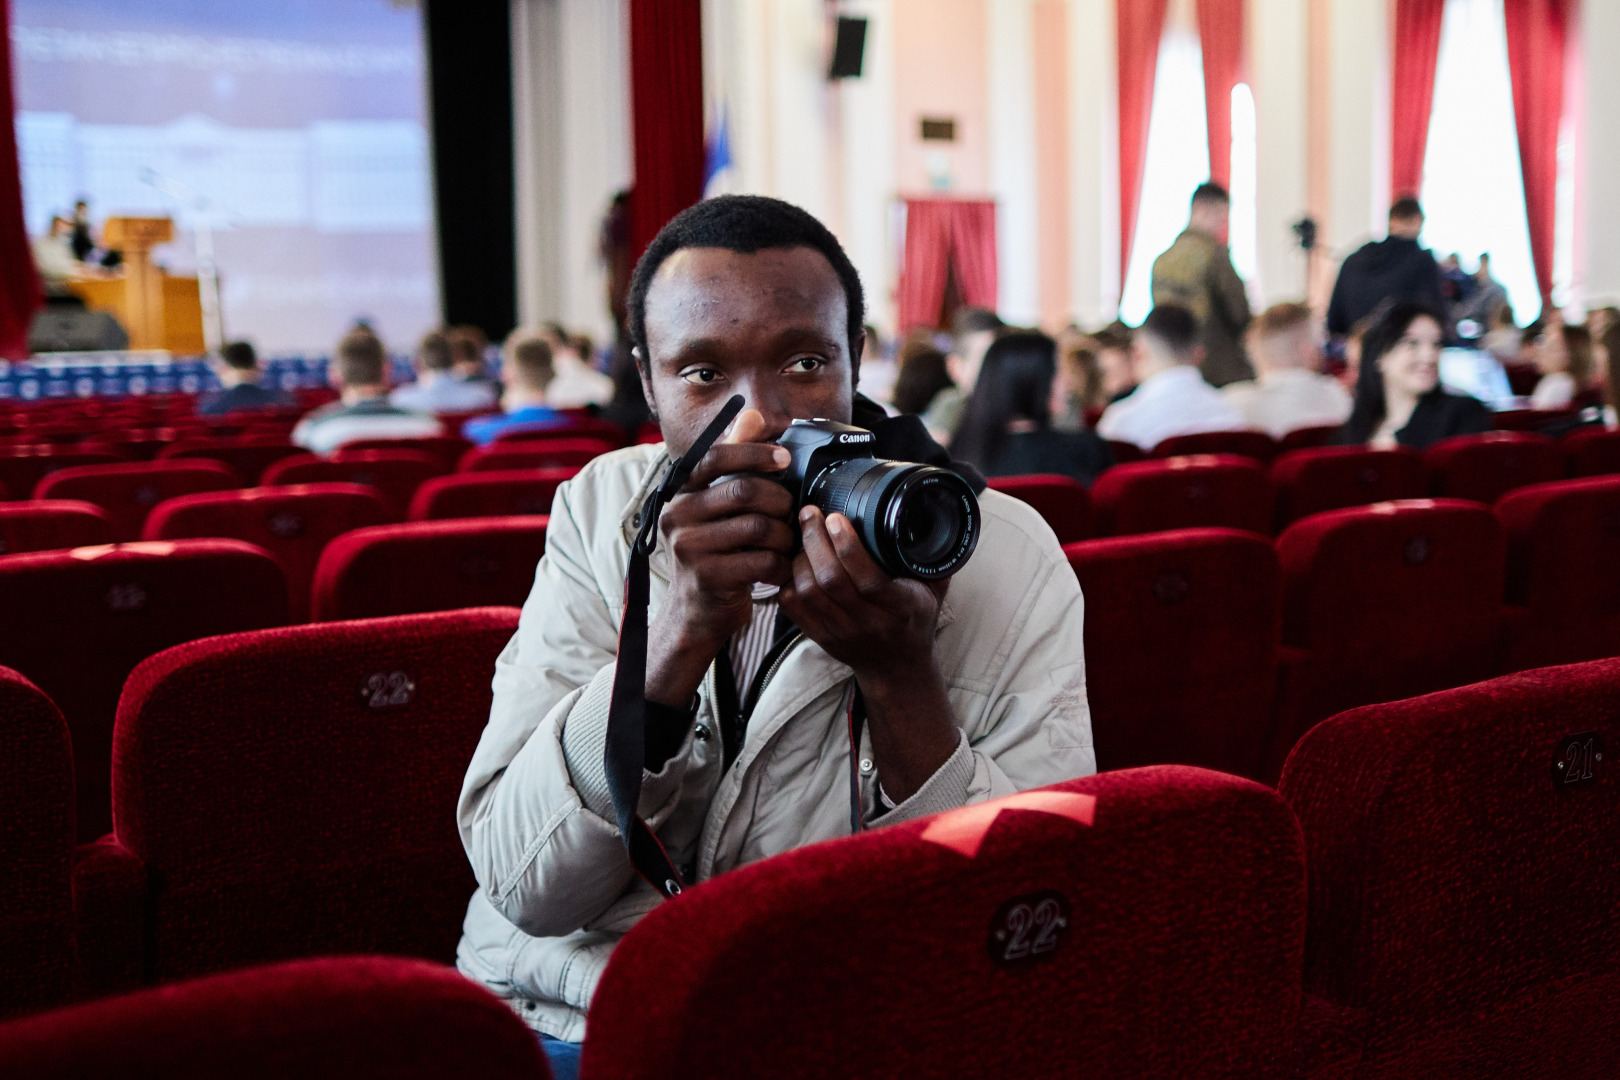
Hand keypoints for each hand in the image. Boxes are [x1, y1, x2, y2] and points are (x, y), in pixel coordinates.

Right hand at [644, 409, 794, 706]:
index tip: (785, 460)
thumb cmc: (715, 553)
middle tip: (791, 514)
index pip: (715, 456)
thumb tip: (753, 413)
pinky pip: (760, 560)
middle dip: (780, 501)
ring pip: (758, 527)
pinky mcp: (706, 576)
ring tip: (785, 545)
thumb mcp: (719, 505)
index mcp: (681, 491)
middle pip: (744, 492)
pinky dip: (780, 565)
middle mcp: (677, 514)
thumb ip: (735, 460)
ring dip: (784, 536)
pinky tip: (779, 569)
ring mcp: (688, 547)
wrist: (697, 612)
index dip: (754, 453)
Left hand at [778, 506, 958, 801]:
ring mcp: (840, 631)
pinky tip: (794, 560)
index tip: (837, 517)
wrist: (897, 668)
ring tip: (802, 533)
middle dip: (815, 540)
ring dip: (799, 558)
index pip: (868, 579)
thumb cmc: (915, 620)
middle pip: (831, 580)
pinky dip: (788, 579)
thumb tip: (928, 511)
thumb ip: (932, 556)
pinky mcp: (819, 636)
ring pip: (808, 591)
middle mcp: (868, 622)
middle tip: (810, 513)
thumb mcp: (935, 589)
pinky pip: (793, 606)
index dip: (848, 546)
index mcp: (900, 607)